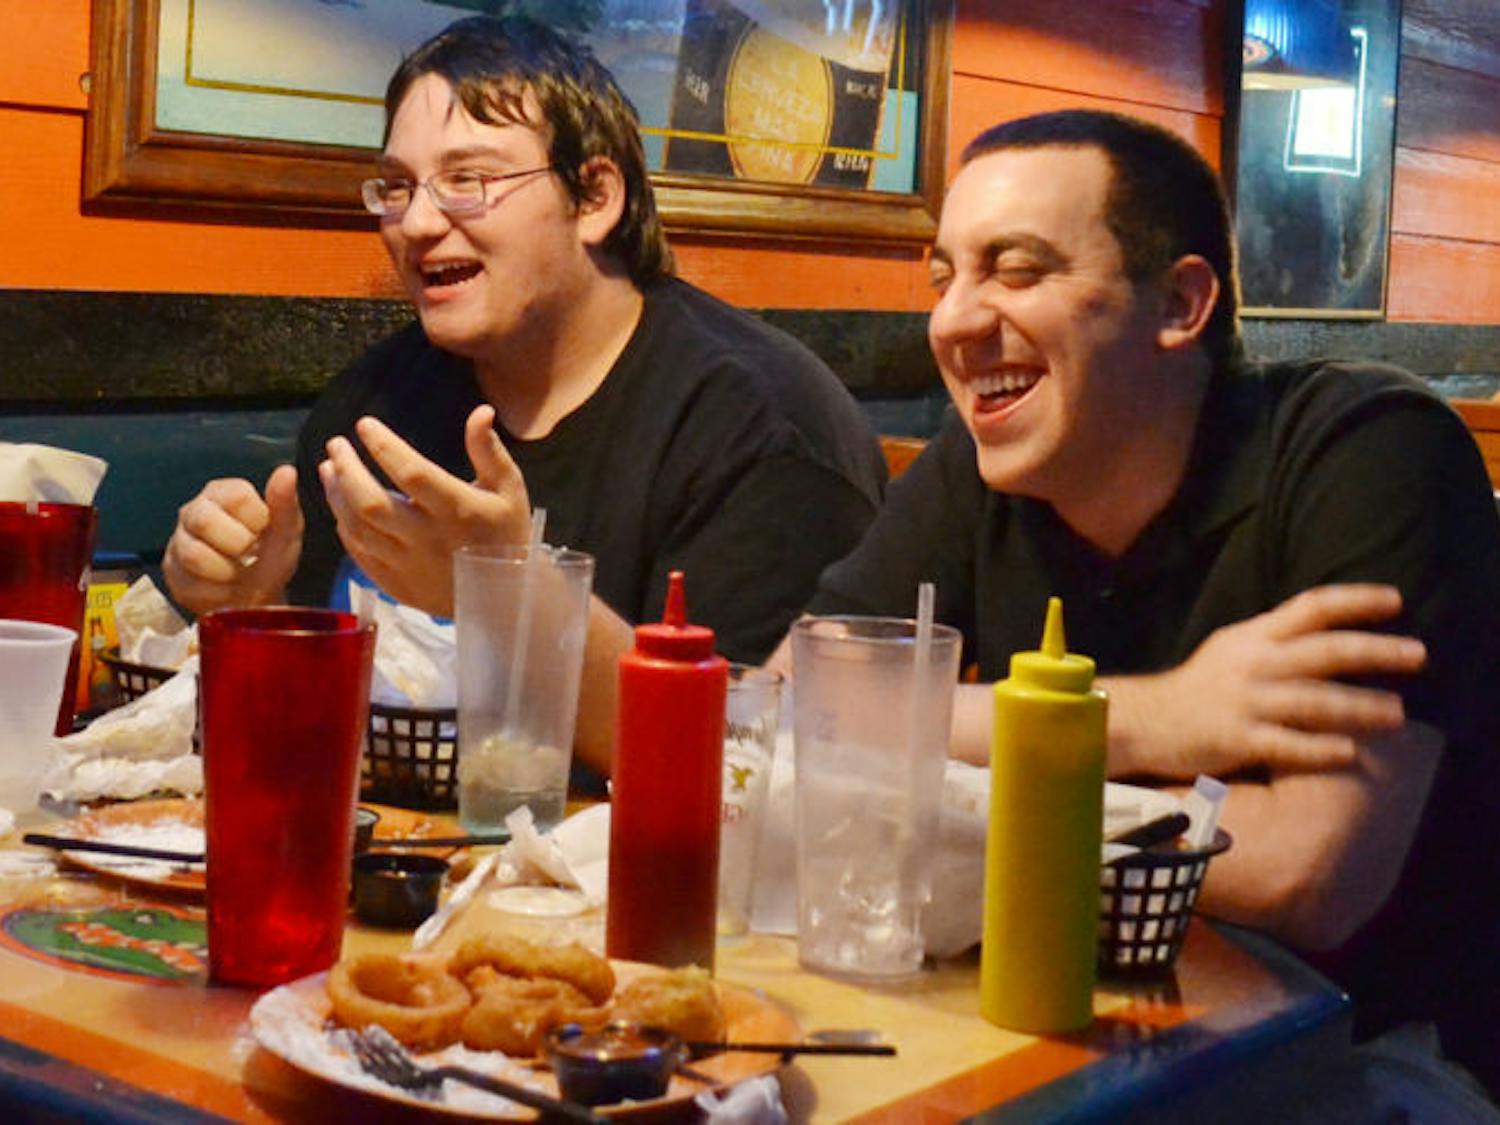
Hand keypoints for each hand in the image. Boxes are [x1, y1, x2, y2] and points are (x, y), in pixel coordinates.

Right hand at [162, 465, 302, 613]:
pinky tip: (225, 586)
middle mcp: (195, 510)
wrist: (254, 598)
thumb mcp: (286, 532)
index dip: (256, 519)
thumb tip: (287, 472)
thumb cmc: (269, 557)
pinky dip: (216, 592)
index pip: (236, 496)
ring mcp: (179, 539)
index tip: (264, 531)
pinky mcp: (172, 569)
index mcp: (224, 493)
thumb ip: (285, 503)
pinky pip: (188, 583)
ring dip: (227, 572)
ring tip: (239, 572)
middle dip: (238, 545)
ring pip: (194, 555)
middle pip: (205, 521)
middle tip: (251, 553)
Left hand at [318, 405, 530, 615]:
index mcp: (457, 510)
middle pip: (371, 503)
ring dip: (336, 496)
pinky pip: (359, 553)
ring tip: (330, 469)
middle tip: (335, 445)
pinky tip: (341, 505)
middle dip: (347, 470)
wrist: (504, 597)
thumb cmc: (506, 534)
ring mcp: (408, 564)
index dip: (384, 446)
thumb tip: (480, 410)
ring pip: (358, 528)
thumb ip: (489, 450)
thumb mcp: (508, 489)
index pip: (412, 472)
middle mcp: (428, 538)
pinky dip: (345, 527)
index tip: (364, 424)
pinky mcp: (397, 584)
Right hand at [1109, 584, 1427, 778]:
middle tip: (1419, 655)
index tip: (1396, 601)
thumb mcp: (1233, 648)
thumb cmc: (1198, 686)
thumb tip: (1329, 630)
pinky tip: (1349, 752)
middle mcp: (1252, 663)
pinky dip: (1320, 749)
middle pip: (1323, 651)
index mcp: (1253, 636)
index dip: (1355, 601)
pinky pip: (1286, 745)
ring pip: (1313, 701)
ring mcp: (1245, 702)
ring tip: (1397, 713)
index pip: (1310, 607)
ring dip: (1360, 706)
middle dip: (1375, 651)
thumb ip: (1276, 638)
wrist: (1145, 720)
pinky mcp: (1236, 739)